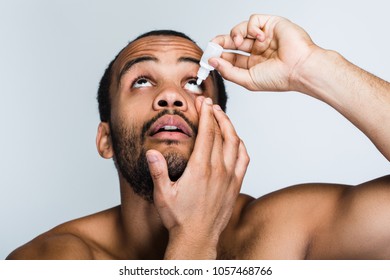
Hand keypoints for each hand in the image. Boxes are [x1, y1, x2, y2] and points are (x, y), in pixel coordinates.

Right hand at [146, 97, 248, 258]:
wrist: (198, 238)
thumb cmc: (179, 218)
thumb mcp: (163, 195)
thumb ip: (157, 172)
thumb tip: (151, 153)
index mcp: (200, 168)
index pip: (207, 133)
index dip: (206, 114)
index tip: (204, 101)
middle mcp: (219, 170)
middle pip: (221, 133)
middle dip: (216, 114)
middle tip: (210, 103)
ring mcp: (230, 177)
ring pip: (235, 143)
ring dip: (229, 126)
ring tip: (222, 116)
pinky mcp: (236, 184)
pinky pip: (244, 159)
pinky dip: (240, 145)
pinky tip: (235, 140)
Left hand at [210, 14, 319, 91]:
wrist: (300, 68)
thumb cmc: (278, 78)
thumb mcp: (248, 79)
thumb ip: (229, 71)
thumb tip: (213, 62)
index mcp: (253, 64)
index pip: (231, 57)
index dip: (219, 56)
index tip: (208, 57)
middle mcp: (258, 50)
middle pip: (233, 42)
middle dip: (221, 42)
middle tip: (213, 44)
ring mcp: (264, 37)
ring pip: (241, 29)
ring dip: (235, 34)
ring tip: (238, 41)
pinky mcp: (271, 24)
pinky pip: (253, 20)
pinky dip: (252, 27)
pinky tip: (260, 37)